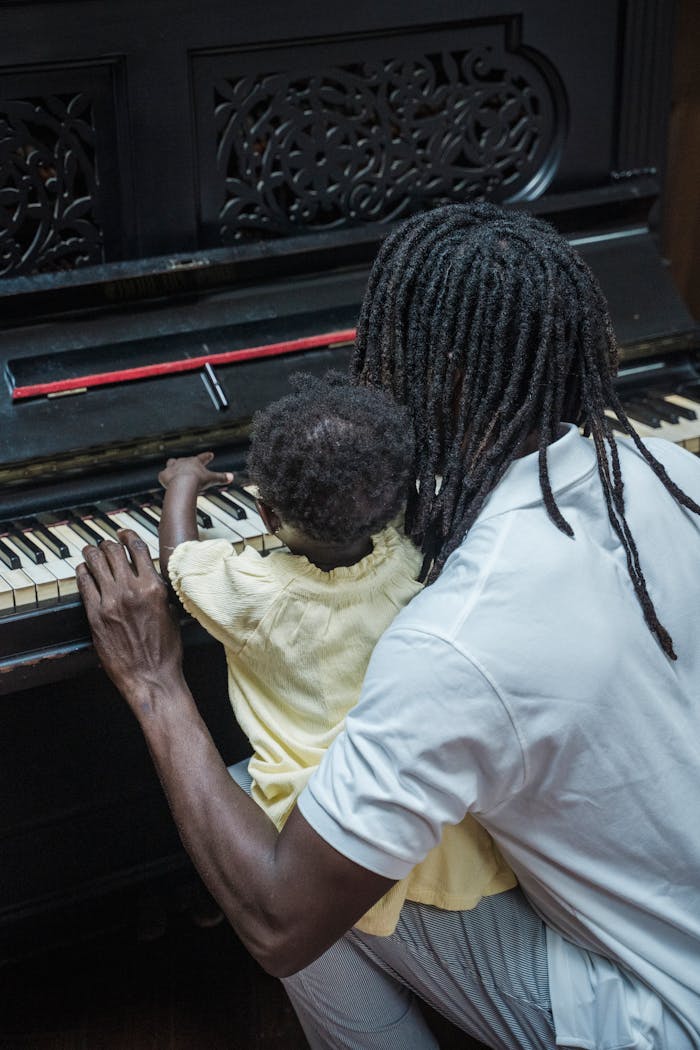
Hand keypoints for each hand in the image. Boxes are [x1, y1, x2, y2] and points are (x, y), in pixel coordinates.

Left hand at [76, 530, 186, 717]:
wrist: (151, 677)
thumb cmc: (165, 651)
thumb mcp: (172, 613)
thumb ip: (158, 591)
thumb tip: (149, 576)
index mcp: (154, 587)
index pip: (137, 549)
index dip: (127, 536)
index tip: (122, 534)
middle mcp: (132, 590)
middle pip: (113, 552)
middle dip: (107, 543)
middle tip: (104, 543)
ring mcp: (111, 602)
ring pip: (95, 563)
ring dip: (91, 553)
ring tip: (90, 551)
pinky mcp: (95, 616)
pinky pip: (85, 584)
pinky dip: (83, 572)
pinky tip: (83, 571)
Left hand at [158, 452, 232, 493]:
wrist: (183, 484)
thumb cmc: (197, 481)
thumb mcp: (211, 479)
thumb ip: (221, 477)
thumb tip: (232, 477)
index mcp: (195, 462)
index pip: (202, 458)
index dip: (207, 457)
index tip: (210, 454)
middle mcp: (183, 462)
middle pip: (185, 460)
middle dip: (187, 462)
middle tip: (189, 465)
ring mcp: (172, 468)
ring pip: (171, 463)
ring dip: (173, 466)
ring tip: (173, 470)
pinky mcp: (164, 475)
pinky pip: (162, 476)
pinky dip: (164, 478)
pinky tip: (164, 481)